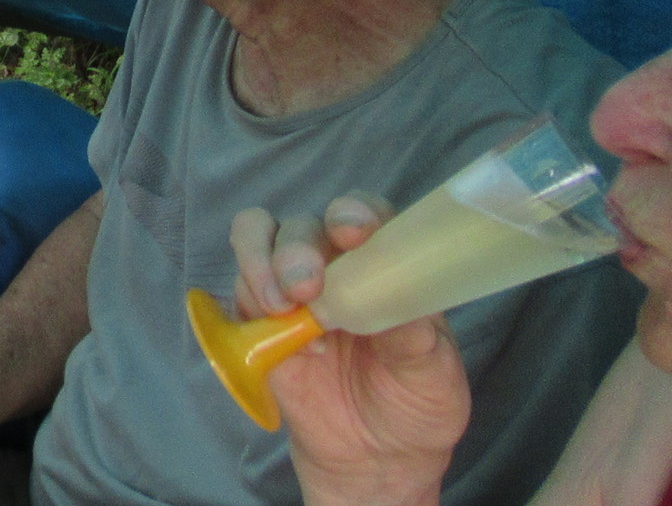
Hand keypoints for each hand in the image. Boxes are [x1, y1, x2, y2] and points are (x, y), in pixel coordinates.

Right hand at [229, 198, 466, 505]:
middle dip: (296, 248)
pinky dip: (250, 300)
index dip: (353, 211)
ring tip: (278, 304)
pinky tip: (282, 339)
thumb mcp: (432, 374)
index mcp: (383, 263)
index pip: (364, 213)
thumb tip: (386, 295)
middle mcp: (334, 263)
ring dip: (260, 260)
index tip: (351, 232)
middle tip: (304, 287)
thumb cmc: (416, 405)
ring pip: (257, 237)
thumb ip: (411, 333)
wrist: (374, 459)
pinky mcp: (258, 318)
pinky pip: (239, 287)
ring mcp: (291, 287)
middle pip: (303, 224)